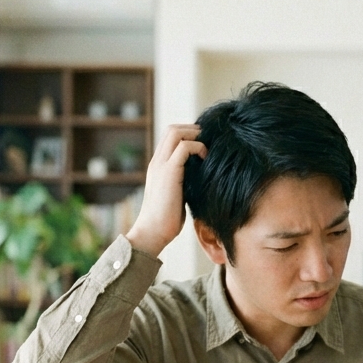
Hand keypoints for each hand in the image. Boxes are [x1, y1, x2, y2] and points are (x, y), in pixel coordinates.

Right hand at [125, 125, 205, 257]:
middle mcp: (157, 161)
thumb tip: (202, 181)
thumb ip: (184, 184)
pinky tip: (207, 159)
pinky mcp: (169, 172)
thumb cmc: (167, 221)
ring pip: (176, 132)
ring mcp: (161, 165)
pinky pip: (184, 147)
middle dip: (193, 130)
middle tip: (210, 141)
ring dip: (196, 135)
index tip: (204, 144)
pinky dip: (198, 147)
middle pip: (172, 129)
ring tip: (208, 148)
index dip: (188, 135)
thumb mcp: (178, 196)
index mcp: (158, 166)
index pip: (170, 138)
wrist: (153, 232)